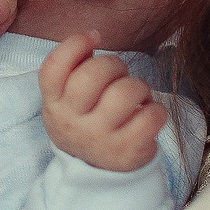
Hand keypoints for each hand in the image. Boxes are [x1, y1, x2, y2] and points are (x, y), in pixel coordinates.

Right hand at [36, 34, 166, 172]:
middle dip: (114, 64)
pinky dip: (155, 108)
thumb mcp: (66, 99)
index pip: (54, 67)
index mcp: (54, 104)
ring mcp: (99, 139)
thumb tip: (92, 36)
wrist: (95, 173)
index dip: (75, 44)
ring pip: (126, 92)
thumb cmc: (85, 120)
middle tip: (119, 73)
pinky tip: (147, 113)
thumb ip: (73, 68)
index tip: (94, 37)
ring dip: (138, 86)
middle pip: (93, 75)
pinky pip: (151, 115)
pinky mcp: (127, 152)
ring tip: (136, 96)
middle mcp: (71, 123)